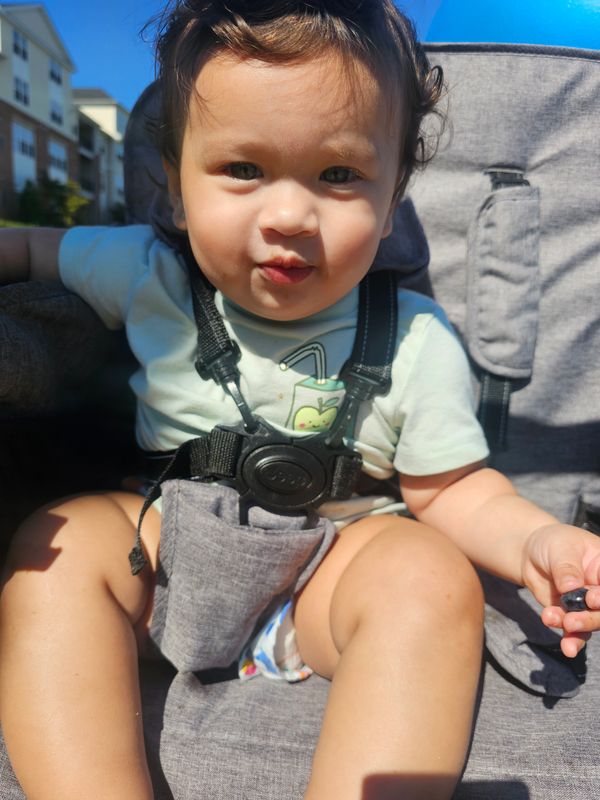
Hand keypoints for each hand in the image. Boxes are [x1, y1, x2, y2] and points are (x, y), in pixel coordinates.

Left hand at [521, 523, 599, 657]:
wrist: (531, 554)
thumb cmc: (553, 544)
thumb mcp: (559, 549)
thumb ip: (566, 568)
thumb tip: (571, 586)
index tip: (591, 599)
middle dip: (592, 617)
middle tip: (573, 619)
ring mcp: (588, 604)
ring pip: (592, 622)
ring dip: (579, 628)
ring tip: (563, 624)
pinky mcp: (572, 616)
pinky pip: (576, 632)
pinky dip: (572, 640)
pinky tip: (567, 648)